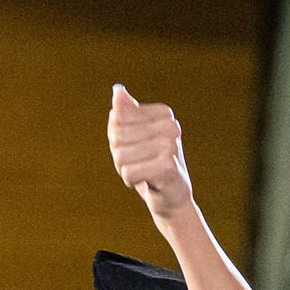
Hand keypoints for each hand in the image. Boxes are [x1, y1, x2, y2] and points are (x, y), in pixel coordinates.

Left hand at [107, 85, 194, 220]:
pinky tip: (148, 182)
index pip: (116, 119)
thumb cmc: (149, 165)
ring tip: (144, 172)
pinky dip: (131, 181)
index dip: (118, 139)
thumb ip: (126, 113)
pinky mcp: (168, 167)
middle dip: (120, 155)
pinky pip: (128, 173)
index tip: (137, 149)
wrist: (173, 198)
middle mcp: (171, 125)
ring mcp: (171, 145)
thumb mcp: (134, 136)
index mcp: (164, 113)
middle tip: (140, 164)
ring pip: (120, 156)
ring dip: (126, 169)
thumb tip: (117, 90)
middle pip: (117, 136)